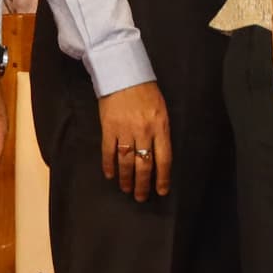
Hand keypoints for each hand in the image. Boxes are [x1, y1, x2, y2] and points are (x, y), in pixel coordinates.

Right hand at [96, 80, 173, 201]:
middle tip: (141, 197)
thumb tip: (159, 154)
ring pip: (126, 161)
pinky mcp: (108, 128)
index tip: (161, 191)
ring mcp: (125, 130)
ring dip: (126, 178)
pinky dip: (109, 165)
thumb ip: (161, 132)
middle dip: (143, 184)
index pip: (164, 159)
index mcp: (161, 127)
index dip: (163, 177)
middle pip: (144, 164)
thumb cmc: (147, 92)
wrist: (124, 75)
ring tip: (127, 189)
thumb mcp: (162, 110)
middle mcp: (144, 131)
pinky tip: (110, 175)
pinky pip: (108, 151)